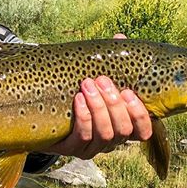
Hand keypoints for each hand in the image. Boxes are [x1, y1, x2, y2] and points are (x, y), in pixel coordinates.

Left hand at [43, 32, 151, 158]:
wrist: (42, 114)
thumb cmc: (76, 92)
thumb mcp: (95, 78)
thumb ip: (110, 62)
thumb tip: (120, 38)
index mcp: (122, 126)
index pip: (144, 131)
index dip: (140, 114)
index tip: (129, 92)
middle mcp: (111, 141)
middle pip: (123, 130)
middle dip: (113, 103)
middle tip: (101, 79)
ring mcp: (92, 148)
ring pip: (105, 134)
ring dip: (98, 107)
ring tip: (86, 85)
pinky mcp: (72, 149)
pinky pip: (83, 137)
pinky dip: (83, 117)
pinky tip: (78, 99)